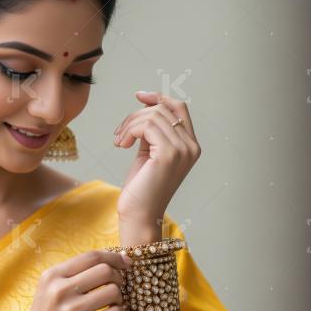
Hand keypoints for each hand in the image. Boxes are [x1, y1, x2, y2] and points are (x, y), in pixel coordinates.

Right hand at [10, 250, 132, 310]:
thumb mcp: (48, 292)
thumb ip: (72, 276)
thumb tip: (110, 262)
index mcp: (52, 276)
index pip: (91, 256)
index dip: (114, 257)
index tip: (126, 262)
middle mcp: (60, 290)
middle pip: (105, 270)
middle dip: (118, 277)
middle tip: (116, 288)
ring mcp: (71, 310)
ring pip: (113, 291)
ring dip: (119, 298)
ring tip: (111, 305)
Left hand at [113, 91, 200, 232]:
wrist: (140, 215)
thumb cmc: (142, 187)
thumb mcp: (149, 152)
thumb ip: (153, 132)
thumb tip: (146, 105)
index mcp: (191, 145)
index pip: (179, 108)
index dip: (159, 97)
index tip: (138, 96)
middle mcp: (191, 146)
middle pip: (162, 109)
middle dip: (135, 115)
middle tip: (119, 133)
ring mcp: (183, 150)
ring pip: (152, 115)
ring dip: (129, 124)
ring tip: (119, 141)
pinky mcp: (169, 154)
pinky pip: (146, 126)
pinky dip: (129, 130)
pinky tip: (122, 145)